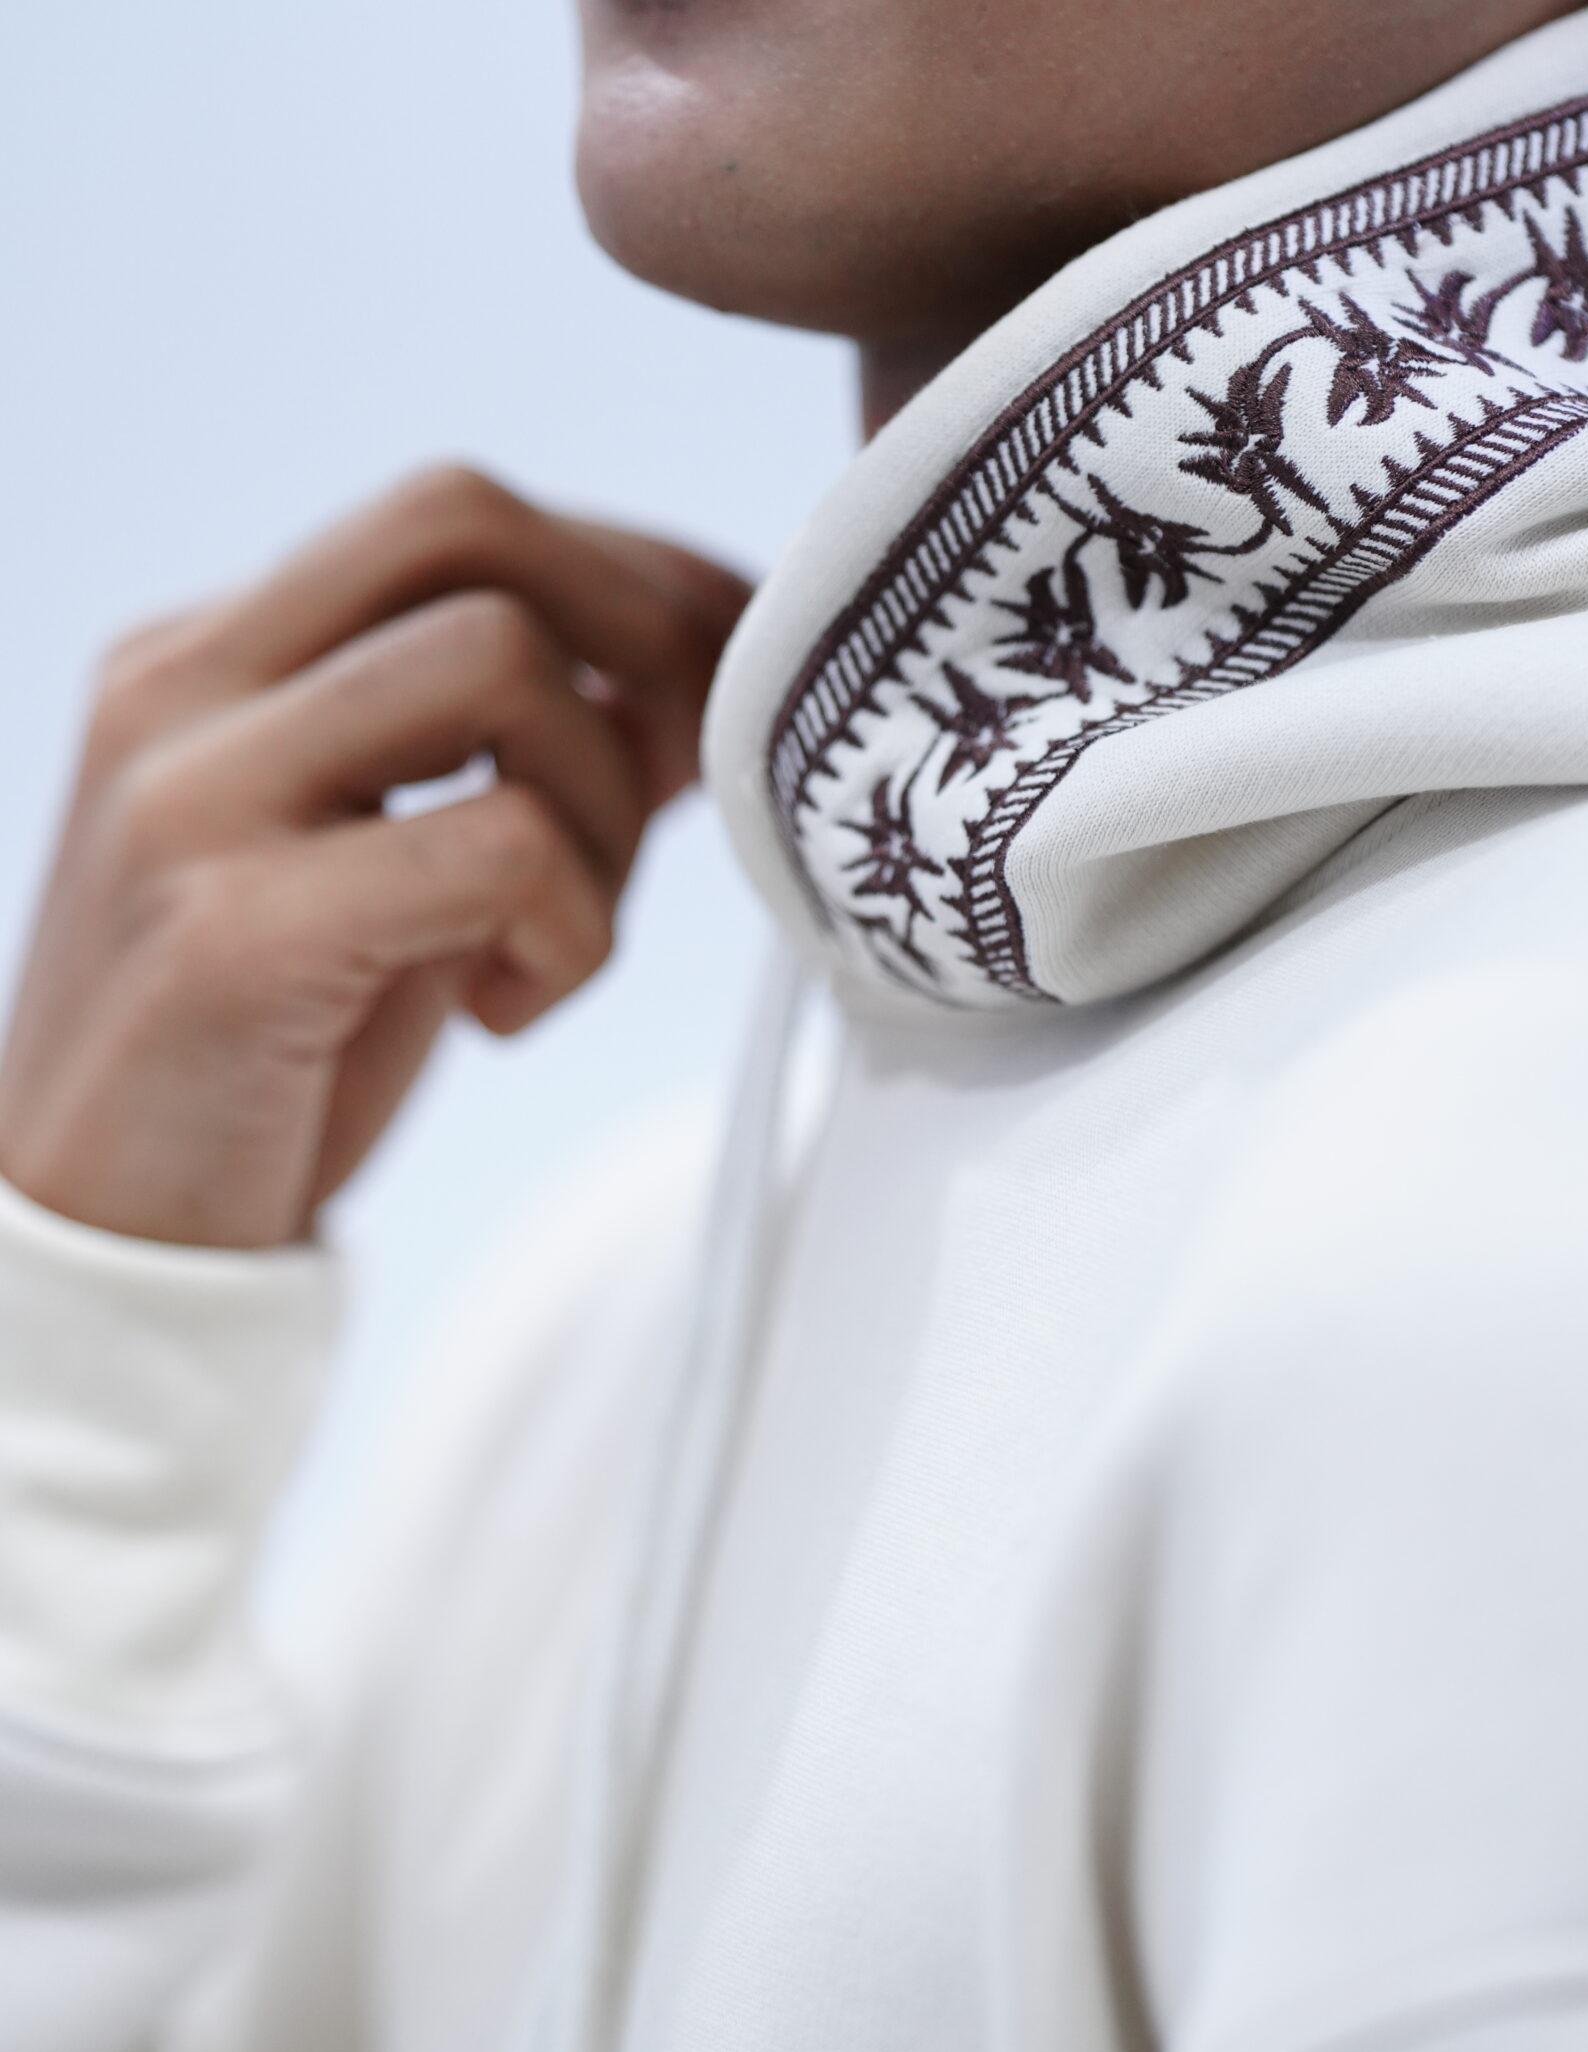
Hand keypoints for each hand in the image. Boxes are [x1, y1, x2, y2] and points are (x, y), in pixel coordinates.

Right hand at [0, 467, 749, 1247]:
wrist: (109, 1244)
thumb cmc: (259, 1065)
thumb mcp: (390, 879)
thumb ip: (504, 767)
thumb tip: (681, 688)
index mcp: (206, 661)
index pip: (447, 520)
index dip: (629, 569)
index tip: (725, 662)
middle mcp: (181, 691)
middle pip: (464, 522)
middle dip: (636, 628)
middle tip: (682, 777)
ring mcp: (193, 799)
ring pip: (498, 661)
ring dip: (601, 807)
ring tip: (554, 940)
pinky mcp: (234, 932)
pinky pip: (498, 846)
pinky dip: (568, 931)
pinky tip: (507, 1011)